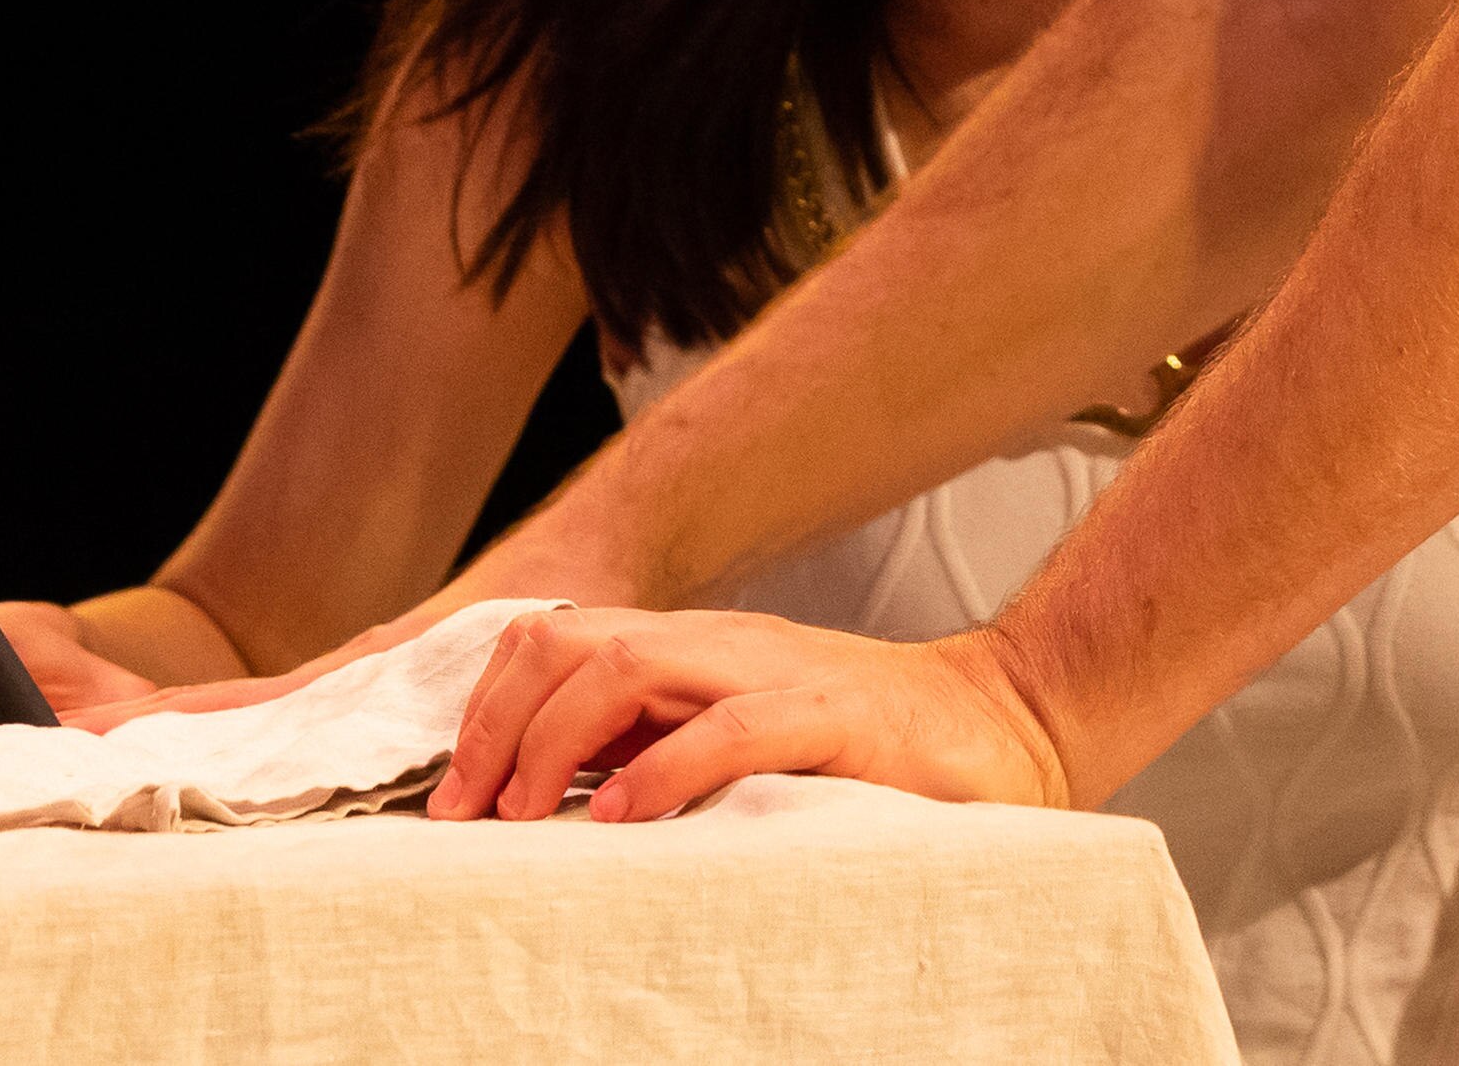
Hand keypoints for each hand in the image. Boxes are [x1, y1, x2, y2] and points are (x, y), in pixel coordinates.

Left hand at [426, 609, 1070, 824]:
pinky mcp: (837, 719)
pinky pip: (733, 726)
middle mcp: (722, 647)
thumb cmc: (874, 757)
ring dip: (555, 741)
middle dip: (495, 725)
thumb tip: (554, 813)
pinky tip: (620, 818)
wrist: (1010, 723)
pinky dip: (663, 770)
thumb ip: (664, 756)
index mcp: (693, 653)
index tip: (448, 800)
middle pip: (568, 641)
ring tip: (522, 815)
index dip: (484, 711)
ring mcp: (777, 672)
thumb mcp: (744, 748)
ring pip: (630, 663)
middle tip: (463, 814)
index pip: (554, 640)